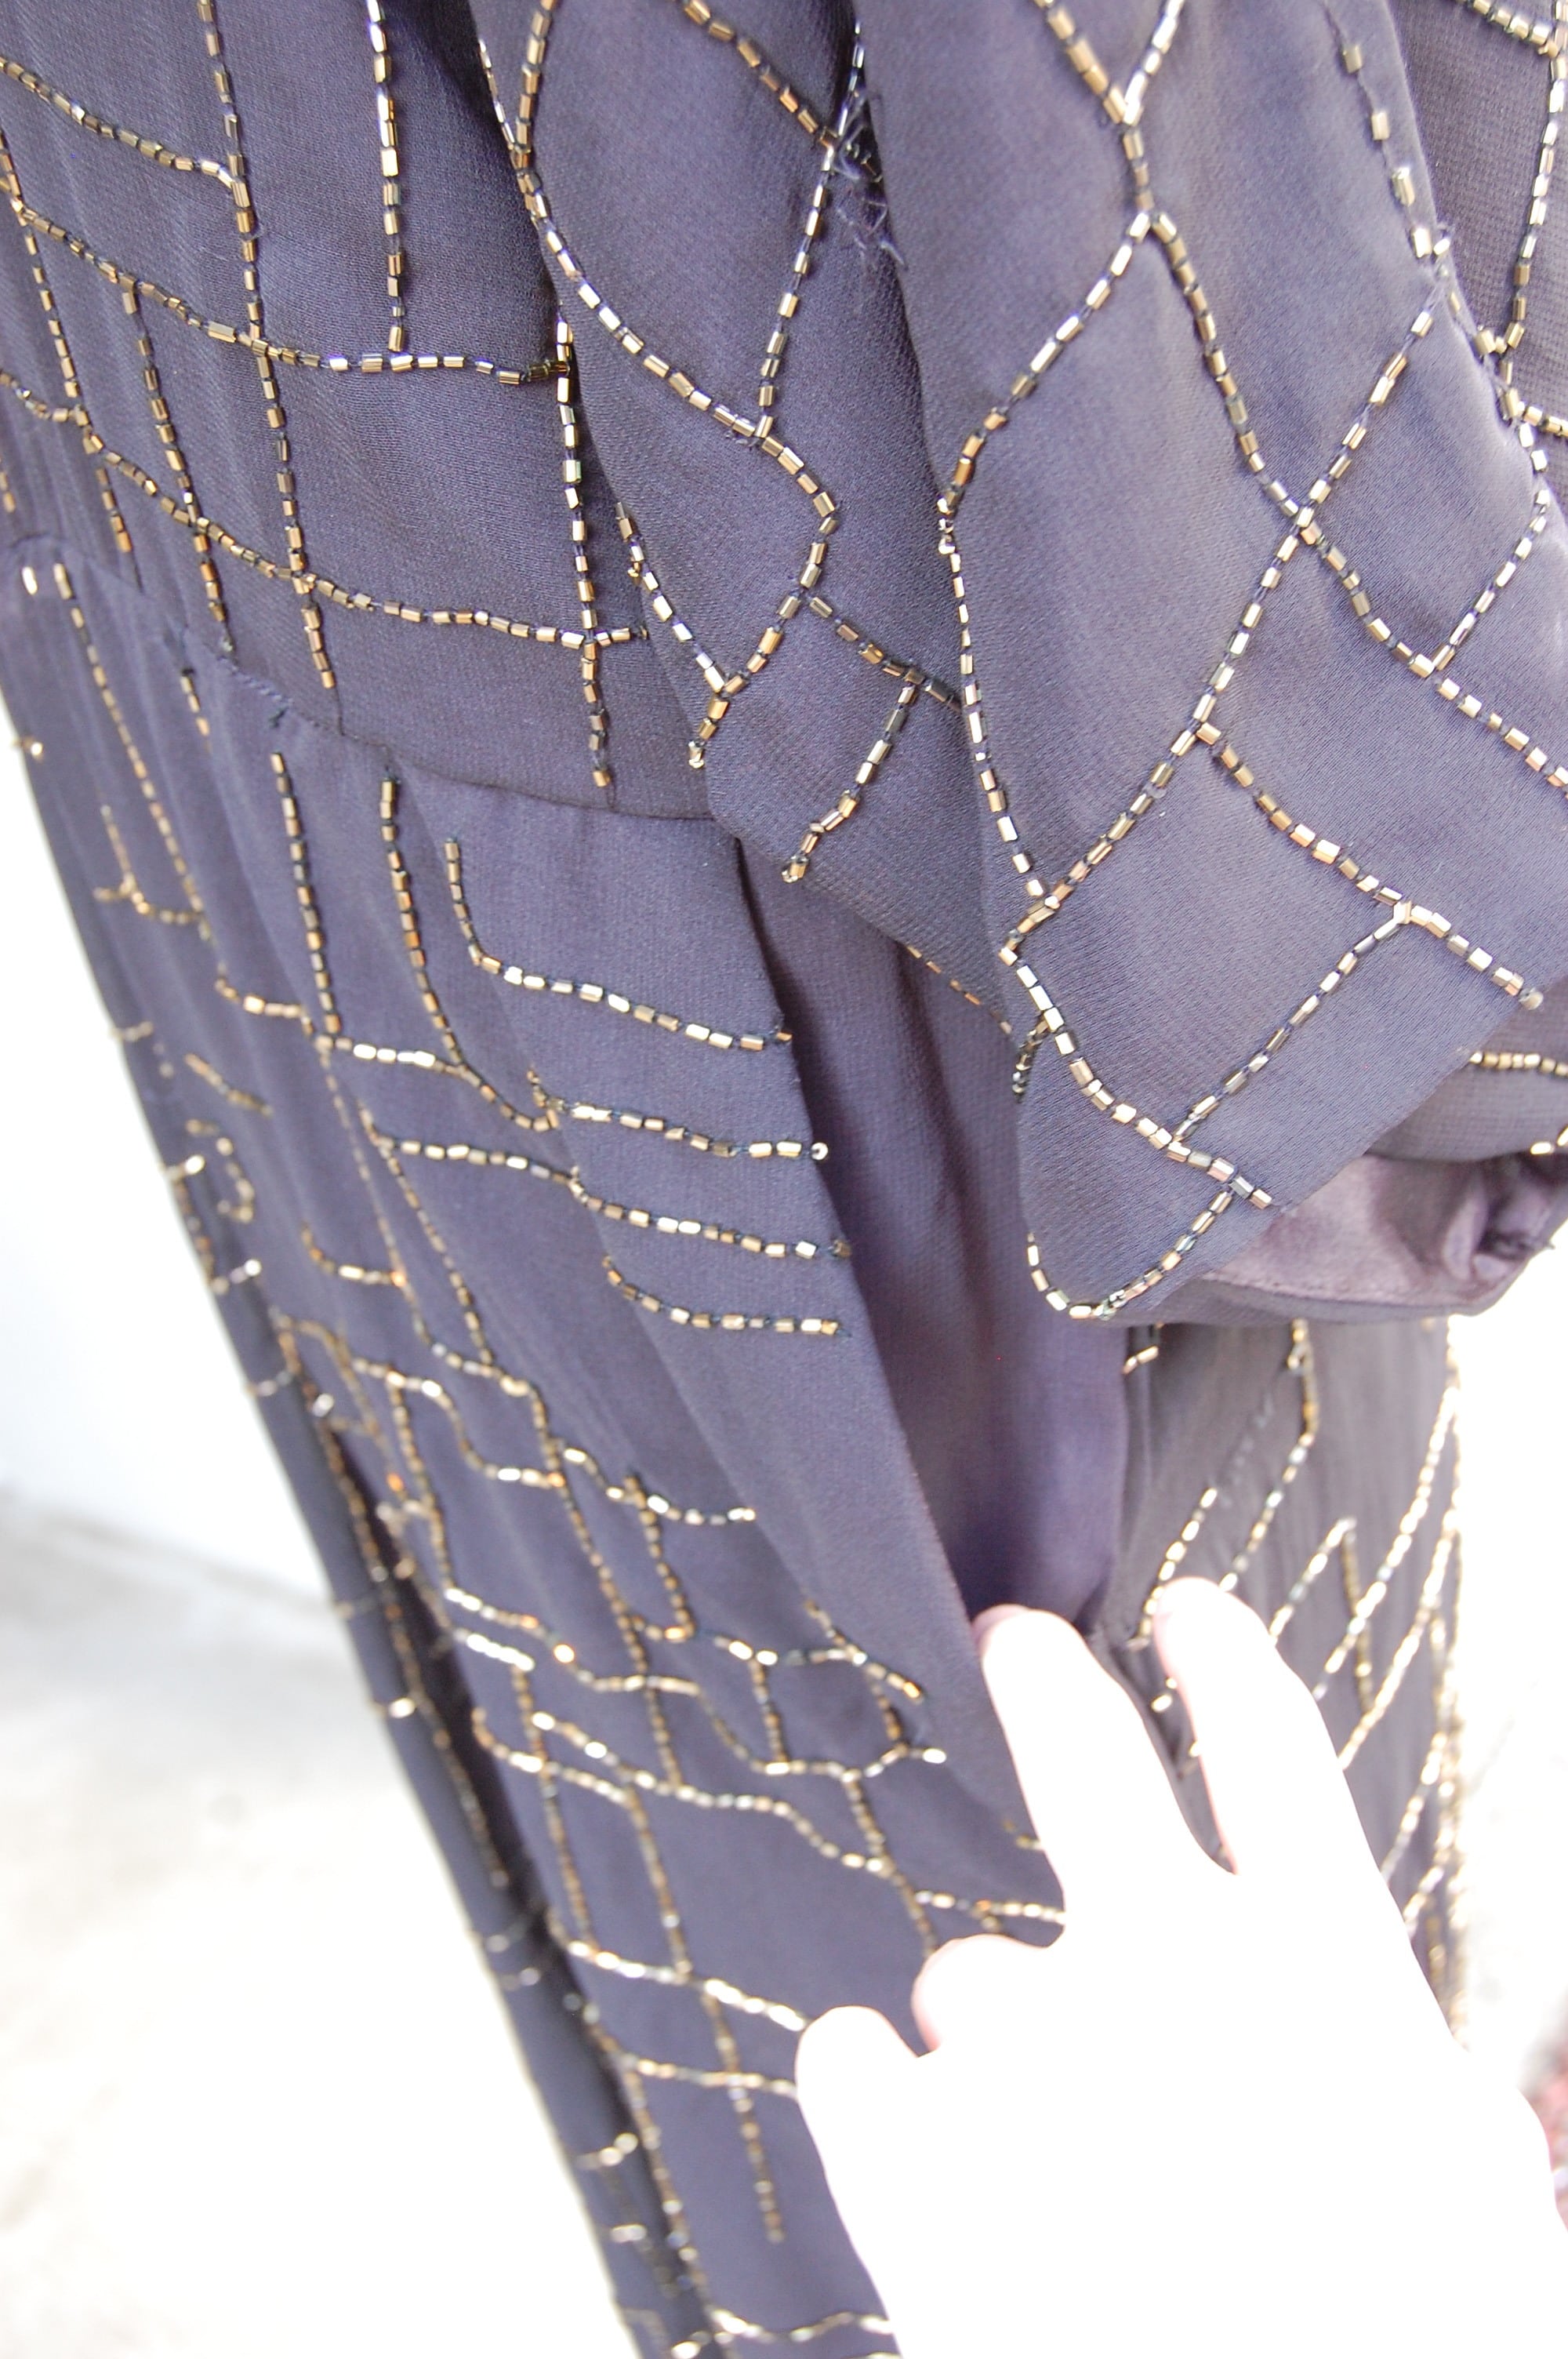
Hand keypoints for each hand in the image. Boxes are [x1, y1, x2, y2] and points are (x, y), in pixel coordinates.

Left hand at [796, 1580, 1567, 2357]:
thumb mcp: (1468, 2199)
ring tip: (1050, 2161)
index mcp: (1328, 1972)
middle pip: (1086, 1758)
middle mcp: (1173, 1963)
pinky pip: (848, 2059)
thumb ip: (1391, 2081)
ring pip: (969, 1972)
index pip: (1273, 1755)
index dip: (1224, 1666)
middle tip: (1015, 1641)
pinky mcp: (910, 2147)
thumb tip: (1368, 2039)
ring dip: (995, 2037)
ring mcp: (1032, 2044)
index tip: (1185, 1613)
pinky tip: (893, 2124)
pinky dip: (861, 2083)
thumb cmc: (1402, 2347)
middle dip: (1047, 1683)